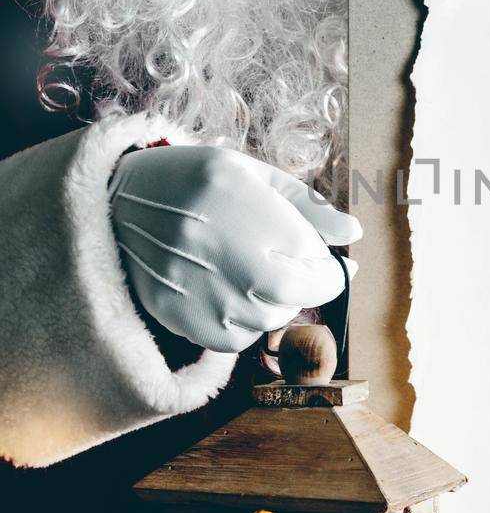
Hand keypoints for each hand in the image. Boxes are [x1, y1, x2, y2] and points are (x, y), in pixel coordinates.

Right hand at [108, 144, 360, 352]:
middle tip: (264, 248)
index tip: (317, 252)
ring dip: (267, 296)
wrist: (113, 205)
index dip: (327, 262)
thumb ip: (308, 208)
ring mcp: (220, 308)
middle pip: (302, 298)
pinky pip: (238, 337)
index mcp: (268, 231)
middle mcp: (248, 277)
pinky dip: (237, 316)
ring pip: (271, 319)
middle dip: (296, 276)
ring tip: (233, 262)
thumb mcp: (250, 174)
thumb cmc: (189, 180)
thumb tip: (353, 234)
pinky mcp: (193, 328)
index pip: (328, 275)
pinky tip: (216, 284)